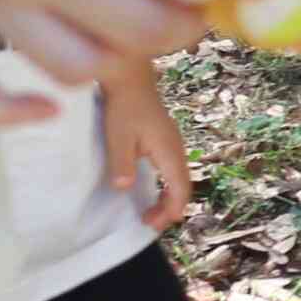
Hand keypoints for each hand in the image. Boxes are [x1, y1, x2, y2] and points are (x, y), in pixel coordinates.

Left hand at [100, 63, 196, 229]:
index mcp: (169, 150)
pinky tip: (153, 188)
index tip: (157, 223)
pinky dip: (167, 184)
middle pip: (183, 185)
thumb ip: (122, 164)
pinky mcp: (165, 138)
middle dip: (170, 208)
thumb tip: (125, 188)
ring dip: (168, 196)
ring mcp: (172, 142)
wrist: (130, 76)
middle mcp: (176, 147)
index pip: (179, 187)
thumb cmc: (124, 106)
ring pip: (179, 176)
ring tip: (152, 211)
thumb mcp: (118, 137)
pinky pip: (173, 168)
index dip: (172, 209)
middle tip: (149, 223)